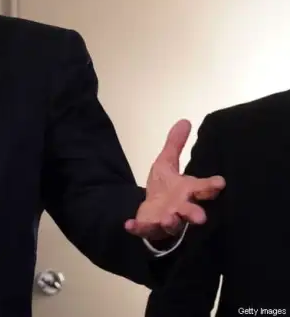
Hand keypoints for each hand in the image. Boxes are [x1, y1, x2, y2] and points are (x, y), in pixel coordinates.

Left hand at [124, 119, 224, 240]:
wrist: (153, 213)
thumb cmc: (166, 189)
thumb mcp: (167, 163)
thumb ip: (175, 145)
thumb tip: (184, 120)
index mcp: (187, 191)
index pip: (202, 188)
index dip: (211, 186)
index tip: (220, 182)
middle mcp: (180, 207)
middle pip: (191, 211)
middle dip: (195, 213)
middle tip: (201, 217)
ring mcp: (165, 220)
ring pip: (171, 224)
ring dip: (170, 222)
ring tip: (168, 219)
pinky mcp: (149, 227)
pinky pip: (143, 229)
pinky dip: (137, 228)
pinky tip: (129, 225)